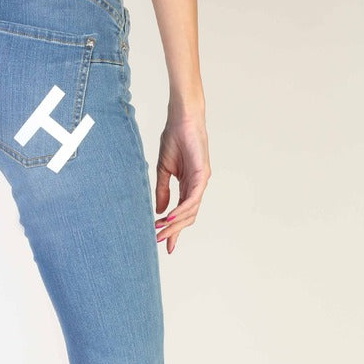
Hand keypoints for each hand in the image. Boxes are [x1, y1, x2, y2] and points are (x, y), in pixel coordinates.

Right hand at [154, 110, 210, 253]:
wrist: (181, 120)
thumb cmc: (174, 139)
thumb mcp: (163, 171)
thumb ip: (162, 191)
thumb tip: (161, 212)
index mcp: (187, 185)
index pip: (181, 212)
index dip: (173, 229)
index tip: (163, 243)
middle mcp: (196, 186)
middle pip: (187, 216)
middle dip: (173, 230)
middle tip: (160, 241)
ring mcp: (201, 181)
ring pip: (190, 210)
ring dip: (175, 223)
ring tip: (161, 230)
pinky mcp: (203, 175)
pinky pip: (192, 198)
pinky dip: (181, 209)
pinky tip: (170, 217)